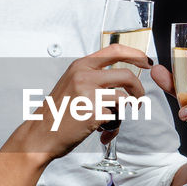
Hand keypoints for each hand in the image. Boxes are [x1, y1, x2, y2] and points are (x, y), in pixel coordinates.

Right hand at [26, 45, 148, 158]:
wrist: (40, 135)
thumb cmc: (56, 113)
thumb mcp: (71, 84)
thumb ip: (92, 77)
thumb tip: (121, 81)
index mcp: (80, 66)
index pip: (115, 51)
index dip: (135, 54)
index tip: (146, 61)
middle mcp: (84, 76)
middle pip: (127, 75)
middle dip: (138, 89)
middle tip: (137, 100)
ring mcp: (88, 93)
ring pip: (124, 99)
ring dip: (124, 112)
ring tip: (112, 120)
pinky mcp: (93, 112)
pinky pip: (116, 117)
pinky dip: (113, 126)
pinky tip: (102, 132)